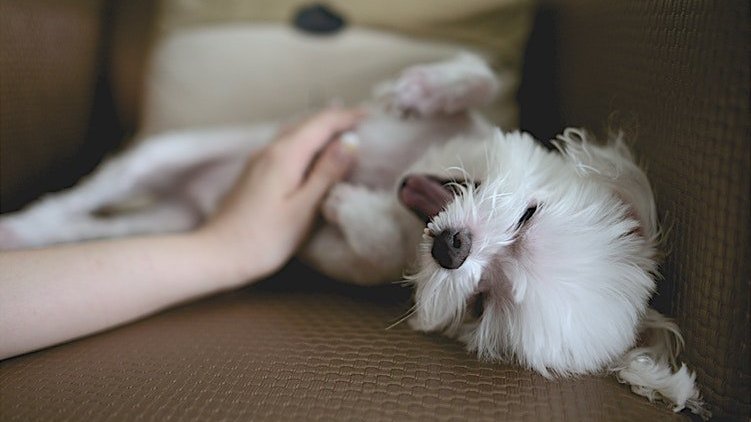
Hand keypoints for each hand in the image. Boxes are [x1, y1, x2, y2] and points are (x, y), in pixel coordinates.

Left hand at [197, 108, 362, 280]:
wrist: (217, 254)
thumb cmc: (264, 239)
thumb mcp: (303, 209)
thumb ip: (327, 173)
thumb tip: (351, 141)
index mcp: (285, 155)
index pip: (322, 123)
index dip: (349, 116)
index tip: (373, 116)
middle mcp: (270, 149)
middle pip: (307, 122)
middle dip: (336, 118)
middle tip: (364, 121)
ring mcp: (259, 160)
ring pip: (294, 132)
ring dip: (320, 128)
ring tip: (344, 131)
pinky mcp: (254, 172)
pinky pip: (286, 145)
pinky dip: (306, 141)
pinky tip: (313, 152)